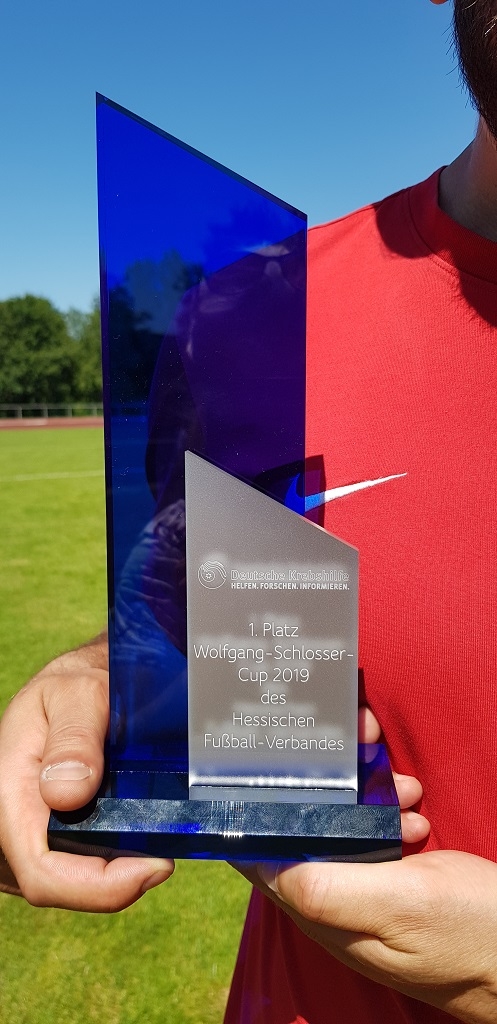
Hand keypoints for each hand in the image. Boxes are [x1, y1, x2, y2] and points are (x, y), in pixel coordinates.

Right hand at [0, 635, 172, 909]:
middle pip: (58, 884)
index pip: (41, 871)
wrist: (73, 685)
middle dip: (112, 882)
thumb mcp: (77, 694)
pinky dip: (106, 862)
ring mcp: (24, 834)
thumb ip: (74, 738)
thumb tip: (67, 793)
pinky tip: (135, 838)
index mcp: (7, 792)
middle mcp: (8, 821)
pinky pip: (72, 867)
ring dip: (111, 873)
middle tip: (165, 852)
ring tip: (153, 841)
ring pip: (67, 881)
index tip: (155, 866)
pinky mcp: (44, 837)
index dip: (97, 886)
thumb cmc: (72, 685)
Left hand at [233, 717, 494, 1023]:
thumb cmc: (471, 935)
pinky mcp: (389, 887)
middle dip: (326, 787)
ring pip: (340, 829)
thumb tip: (261, 864)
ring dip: (367, 797)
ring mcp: (361, 897)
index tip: (285, 759)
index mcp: (322, 913)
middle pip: (302, 830)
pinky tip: (414, 811)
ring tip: (404, 788)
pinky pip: (372, 838)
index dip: (270, 802)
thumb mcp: (402, 905)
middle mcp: (332, 905)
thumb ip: (331, 889)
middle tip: (360, 751)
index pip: (265, 853)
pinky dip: (390, 815)